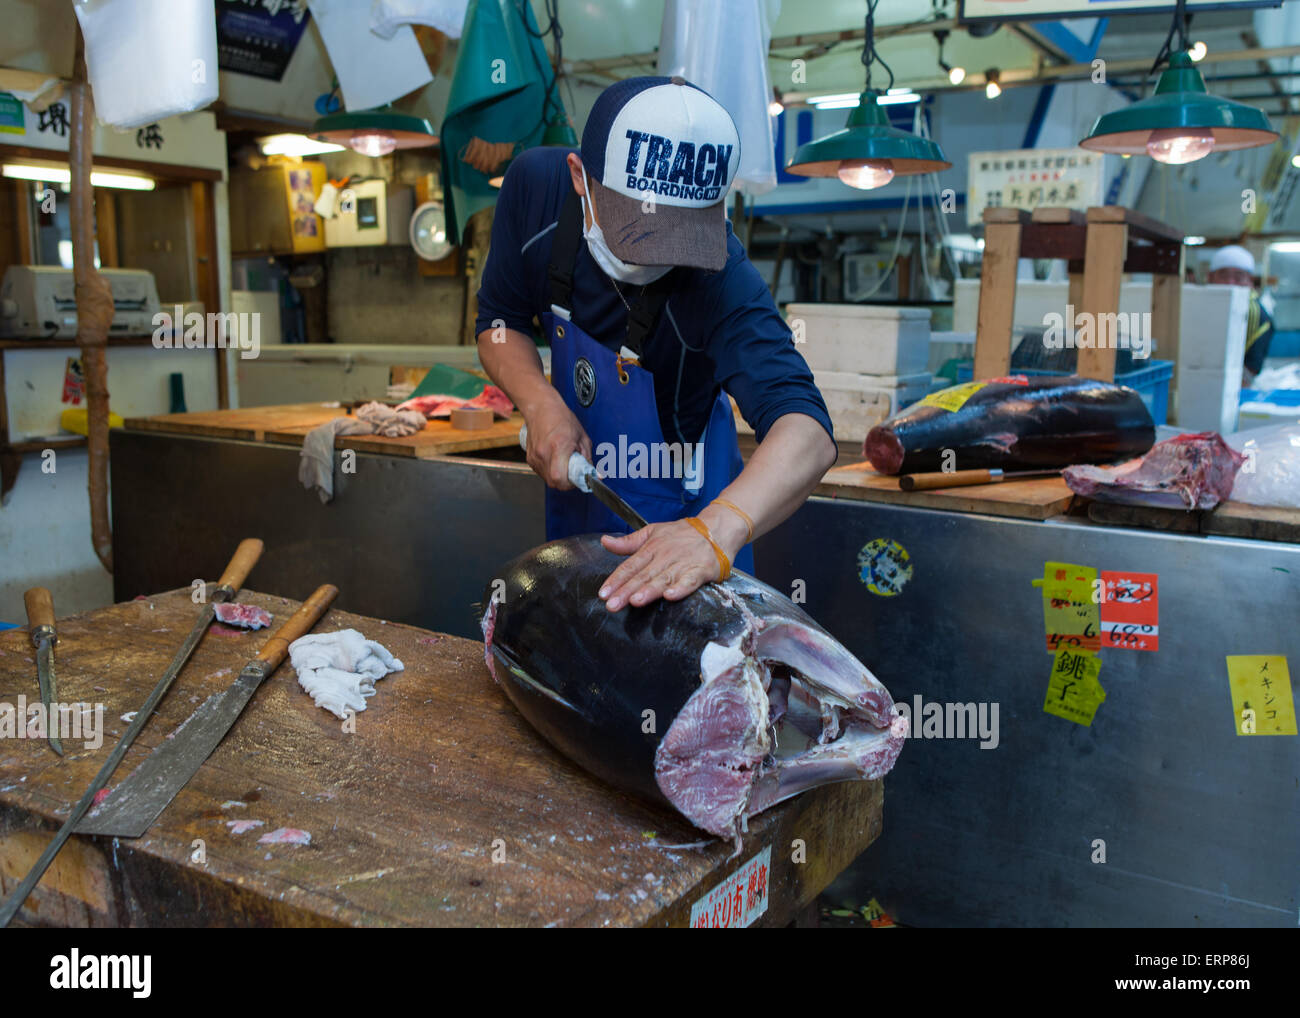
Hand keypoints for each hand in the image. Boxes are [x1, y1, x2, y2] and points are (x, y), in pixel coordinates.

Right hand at [523, 398, 591, 489]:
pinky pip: (542, 472)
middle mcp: (544, 453)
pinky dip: (551, 471)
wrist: (540, 408)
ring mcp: (535, 457)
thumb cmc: (561, 418)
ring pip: (548, 479)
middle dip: (566, 482)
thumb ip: (586, 457)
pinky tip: (556, 460)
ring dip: (559, 476)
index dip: (571, 483)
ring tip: (564, 462)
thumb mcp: (581, 437)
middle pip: (554, 482)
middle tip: (573, 472)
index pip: (560, 478)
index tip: (578, 479)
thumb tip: (593, 473)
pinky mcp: (530, 459)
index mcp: (559, 446)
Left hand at [598, 507, 746, 611]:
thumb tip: (605, 542)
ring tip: (635, 601)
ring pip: (664, 579)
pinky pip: (690, 580)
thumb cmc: (683, 533)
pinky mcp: (701, 570)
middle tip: (612, 604)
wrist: (717, 528)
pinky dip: (681, 588)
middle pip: (643, 576)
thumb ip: (628, 542)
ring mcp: (683, 563)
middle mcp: (665, 556)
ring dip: (650, 590)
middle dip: (627, 591)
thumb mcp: (653, 532)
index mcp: (652, 548)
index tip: (603, 594)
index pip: (630, 566)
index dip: (616, 580)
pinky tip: (671, 596)